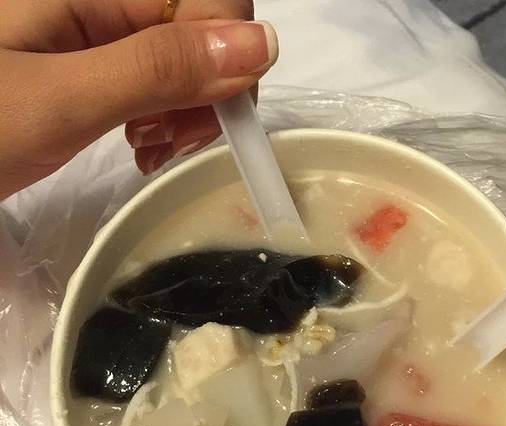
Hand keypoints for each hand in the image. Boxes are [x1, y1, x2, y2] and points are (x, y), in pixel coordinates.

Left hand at [0, 0, 276, 199]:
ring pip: (187, 62)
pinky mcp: (95, 66)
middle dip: (208, 91)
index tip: (211, 122)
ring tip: (149, 148)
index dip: (229, 57)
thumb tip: (261, 46)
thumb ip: (158, 69)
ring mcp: (99, 34)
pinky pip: (158, 82)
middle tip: (168, 141)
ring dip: (188, 112)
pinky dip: (164, 120)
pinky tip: (142, 145)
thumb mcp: (63, 99)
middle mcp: (104, 3)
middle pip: (203, 31)